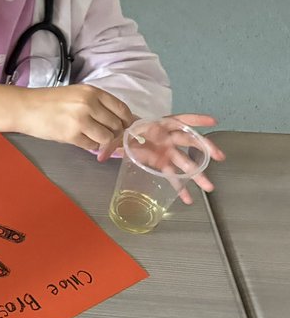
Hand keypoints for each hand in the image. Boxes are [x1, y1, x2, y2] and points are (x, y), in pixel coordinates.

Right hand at [17, 85, 135, 153]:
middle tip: (106, 135)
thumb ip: (97, 104)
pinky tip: (80, 139)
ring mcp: (81, 120)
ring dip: (102, 141)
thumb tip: (120, 120)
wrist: (25, 108)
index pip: (121, 109)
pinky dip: (90, 145)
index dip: (127, 120)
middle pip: (116, 125)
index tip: (125, 126)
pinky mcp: (72, 135)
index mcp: (92, 92)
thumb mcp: (76, 94)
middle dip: (114, 133)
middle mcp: (89, 104)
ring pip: (107, 137)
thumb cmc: (50, 101)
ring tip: (92, 137)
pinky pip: (92, 145)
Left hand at [98, 113, 225, 203]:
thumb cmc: (126, 131)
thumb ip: (110, 144)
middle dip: (204, 151)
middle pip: (189, 143)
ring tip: (209, 187)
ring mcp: (168, 151)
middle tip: (219, 158)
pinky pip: (174, 175)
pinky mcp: (163, 162)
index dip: (197, 119)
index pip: (182, 120)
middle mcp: (169, 138)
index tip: (213, 121)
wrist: (124, 136)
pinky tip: (187, 198)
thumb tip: (98, 156)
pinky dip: (180, 187)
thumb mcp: (117, 135)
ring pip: (186, 162)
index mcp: (160, 126)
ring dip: (197, 174)